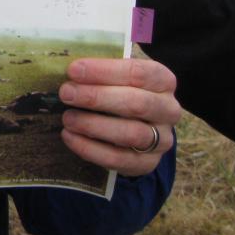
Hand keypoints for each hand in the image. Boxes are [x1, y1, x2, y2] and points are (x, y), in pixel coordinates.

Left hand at [58, 57, 181, 176]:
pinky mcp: (147, 163)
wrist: (136, 125)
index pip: (138, 73)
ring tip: (67, 118)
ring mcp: (162, 139)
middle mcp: (168, 110)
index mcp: (163, 81)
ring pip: (131, 134)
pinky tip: (69, 136)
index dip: (103, 71)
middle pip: (137, 103)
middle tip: (66, 93)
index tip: (73, 70)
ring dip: (94, 125)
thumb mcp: (116, 75)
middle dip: (97, 98)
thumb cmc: (120, 91)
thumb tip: (70, 70)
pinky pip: (119, 159)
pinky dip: (90, 148)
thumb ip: (99, 70)